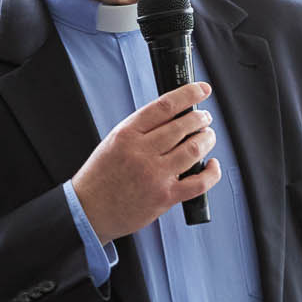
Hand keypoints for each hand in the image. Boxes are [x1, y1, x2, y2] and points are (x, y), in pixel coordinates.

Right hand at [71, 81, 222, 243]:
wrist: (89, 211)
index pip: (165, 106)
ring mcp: (155, 175)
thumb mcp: (113, 142)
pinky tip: (211, 165)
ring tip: (208, 136)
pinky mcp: (165, 197)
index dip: (189, 94)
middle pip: (183, 126)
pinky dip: (211, 172)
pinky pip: (199, 183)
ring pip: (194, 149)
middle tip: (204, 118)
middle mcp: (141, 153)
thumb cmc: (100, 177)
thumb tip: (173, 115)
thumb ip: (141, 129)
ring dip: (207, 139)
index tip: (201, 90)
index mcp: (127, 134)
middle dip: (200, 119)